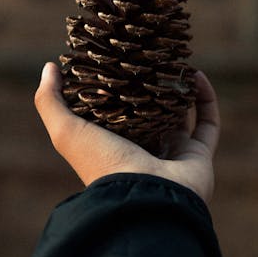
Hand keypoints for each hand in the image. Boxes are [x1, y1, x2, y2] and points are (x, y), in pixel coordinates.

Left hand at [34, 62, 219, 204]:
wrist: (143, 197)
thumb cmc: (102, 164)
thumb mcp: (66, 130)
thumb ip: (50, 101)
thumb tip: (49, 66)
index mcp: (113, 149)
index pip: (115, 116)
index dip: (116, 90)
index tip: (117, 61)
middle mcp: (144, 153)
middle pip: (150, 116)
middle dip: (152, 88)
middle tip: (152, 59)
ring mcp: (173, 156)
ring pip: (181, 117)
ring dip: (181, 90)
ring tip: (176, 63)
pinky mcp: (199, 156)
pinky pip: (207, 123)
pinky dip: (205, 98)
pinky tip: (197, 74)